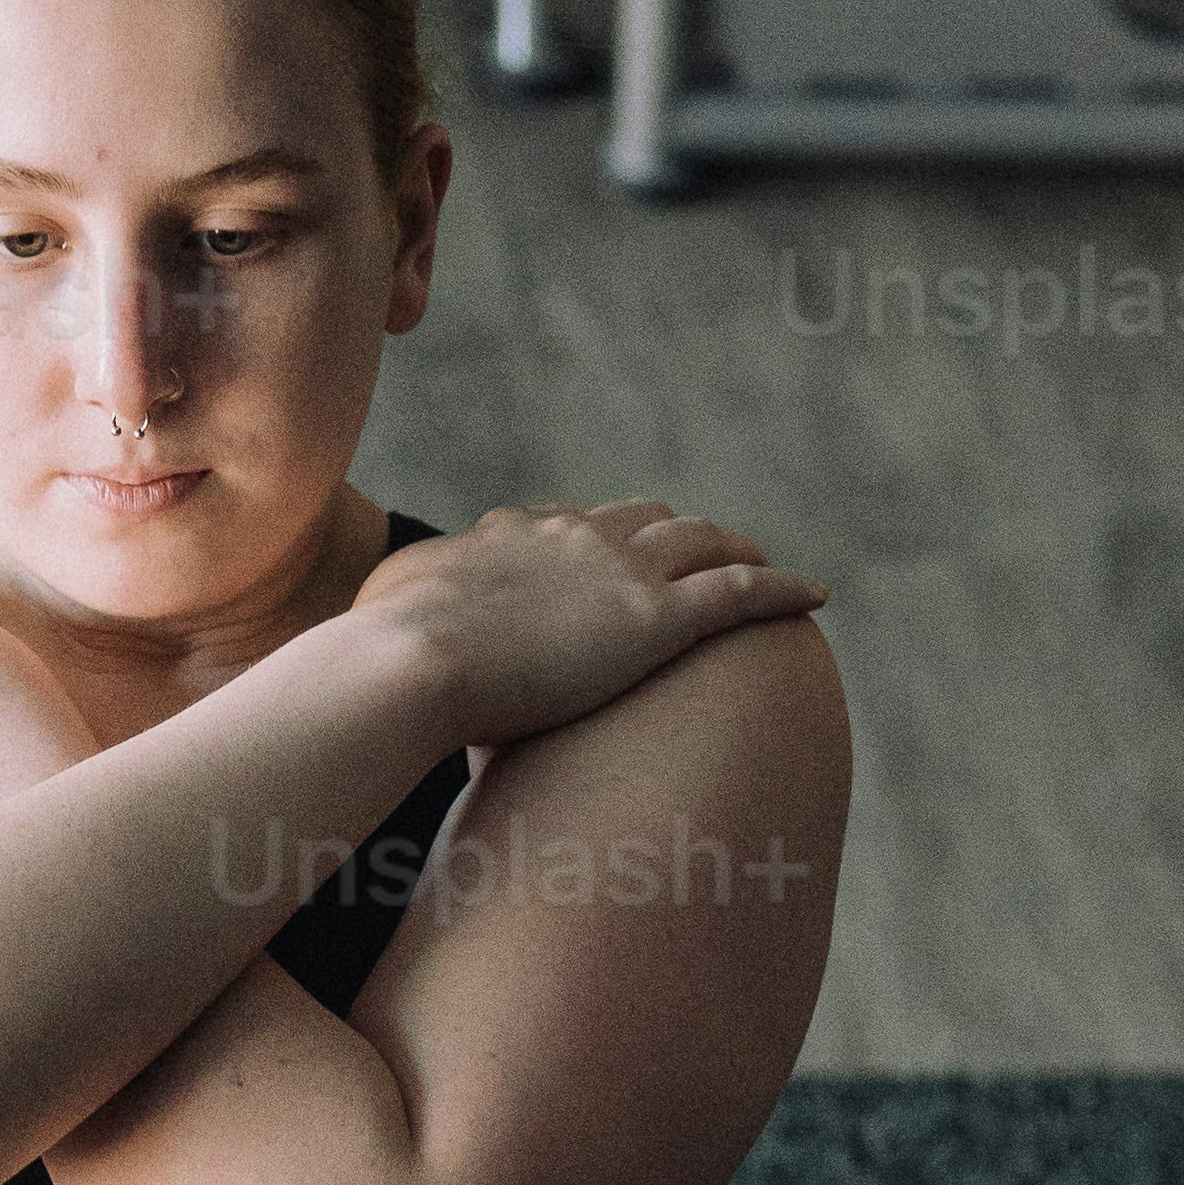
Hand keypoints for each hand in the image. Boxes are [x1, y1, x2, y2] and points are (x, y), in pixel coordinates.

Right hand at [351, 499, 826, 759]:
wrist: (409, 664)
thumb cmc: (381, 653)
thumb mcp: (383, 611)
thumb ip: (395, 606)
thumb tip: (367, 626)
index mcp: (512, 536)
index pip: (566, 524)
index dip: (596, 536)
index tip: (609, 552)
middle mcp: (574, 538)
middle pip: (644, 520)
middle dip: (675, 531)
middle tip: (699, 549)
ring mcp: (620, 574)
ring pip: (703, 544)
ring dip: (737, 547)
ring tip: (764, 561)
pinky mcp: (657, 621)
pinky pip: (740, 593)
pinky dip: (782, 588)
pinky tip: (815, 595)